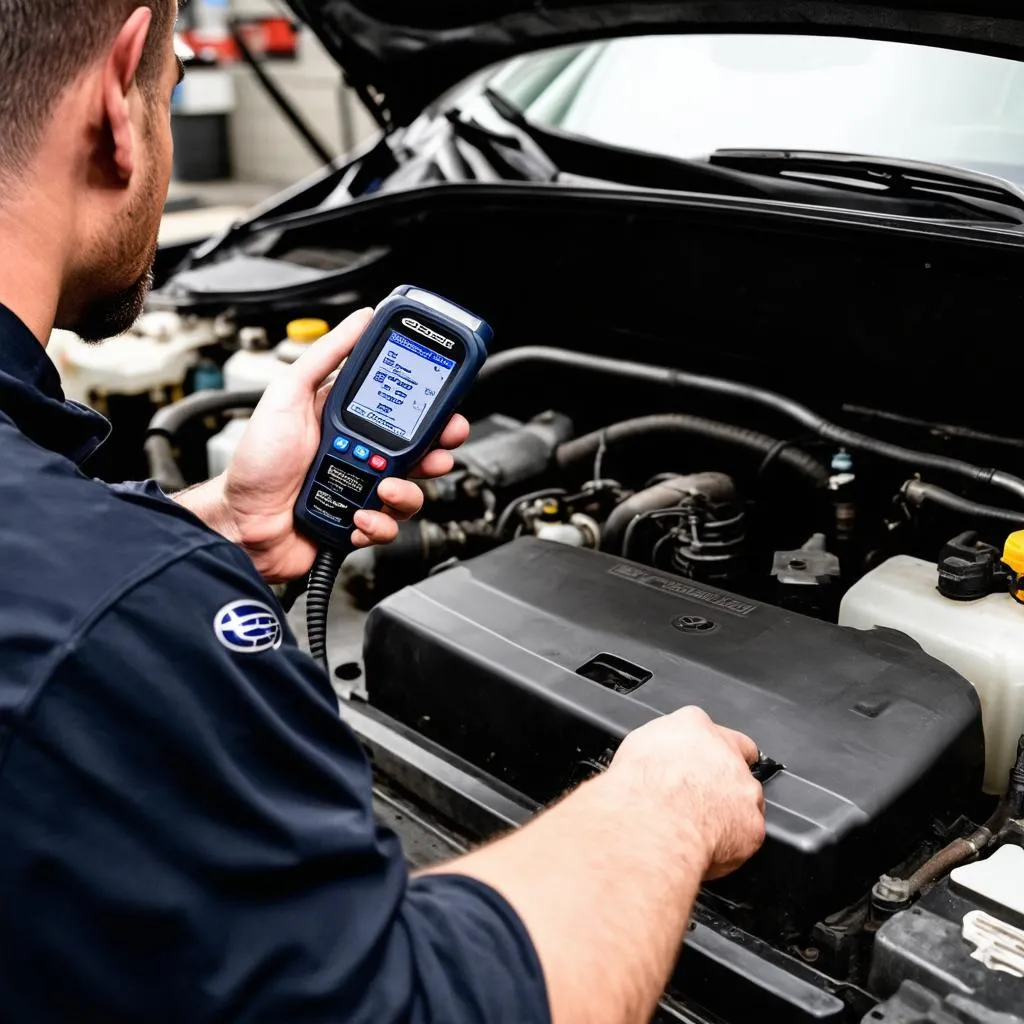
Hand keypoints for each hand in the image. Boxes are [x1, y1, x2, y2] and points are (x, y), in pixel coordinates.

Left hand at [220, 308, 469, 582]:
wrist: (241, 521)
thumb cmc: (257, 461)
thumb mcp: (288, 394)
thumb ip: (325, 355)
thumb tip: (360, 319)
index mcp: (350, 420)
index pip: (403, 409)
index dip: (431, 409)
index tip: (447, 408)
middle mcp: (362, 456)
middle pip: (420, 453)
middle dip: (436, 453)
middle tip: (437, 454)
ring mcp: (363, 492)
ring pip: (411, 493)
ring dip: (405, 493)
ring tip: (382, 488)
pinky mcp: (359, 525)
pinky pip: (389, 527)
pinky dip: (379, 525)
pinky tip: (358, 517)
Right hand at [608, 707, 765, 879]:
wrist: (652, 823)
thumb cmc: (638, 788)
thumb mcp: (634, 750)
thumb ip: (657, 750)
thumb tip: (653, 762)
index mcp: (693, 727)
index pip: (709, 730)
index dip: (708, 750)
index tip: (700, 763)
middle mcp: (725, 753)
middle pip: (735, 763)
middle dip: (722, 780)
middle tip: (698, 800)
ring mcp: (744, 788)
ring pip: (746, 800)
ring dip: (730, 812)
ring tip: (700, 829)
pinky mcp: (753, 824)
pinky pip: (746, 835)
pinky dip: (732, 843)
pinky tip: (708, 847)